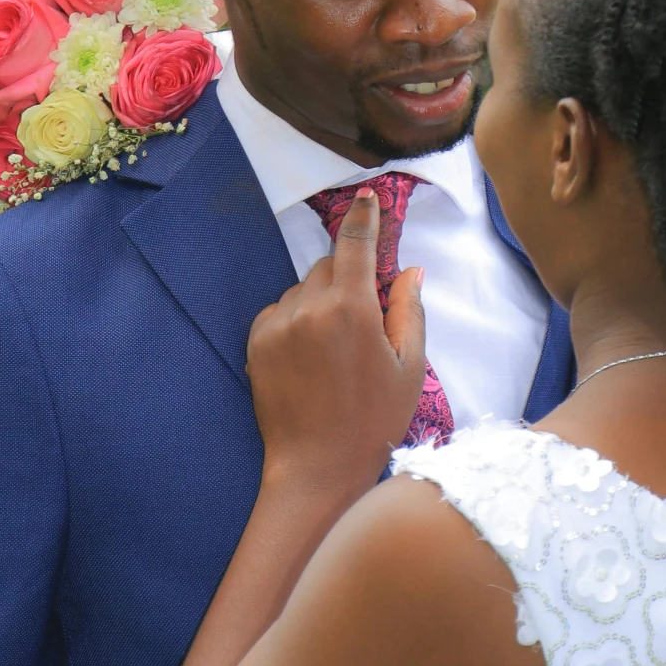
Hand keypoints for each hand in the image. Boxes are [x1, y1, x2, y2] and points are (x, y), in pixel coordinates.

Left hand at [246, 189, 425, 498]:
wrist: (317, 467)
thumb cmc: (373, 421)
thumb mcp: (409, 366)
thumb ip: (410, 310)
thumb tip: (409, 271)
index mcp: (352, 309)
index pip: (355, 244)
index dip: (363, 218)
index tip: (366, 197)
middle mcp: (309, 308)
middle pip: (328, 267)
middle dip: (345, 280)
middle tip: (361, 322)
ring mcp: (277, 325)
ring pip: (302, 291)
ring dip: (319, 304)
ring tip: (333, 353)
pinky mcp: (255, 342)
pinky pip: (279, 312)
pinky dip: (294, 323)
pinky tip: (310, 360)